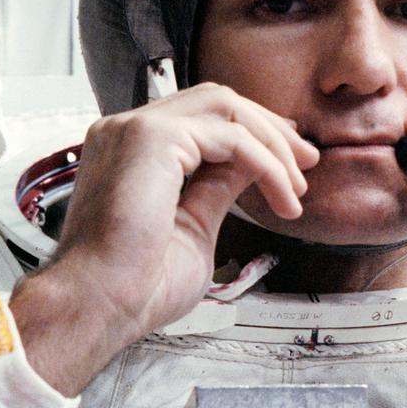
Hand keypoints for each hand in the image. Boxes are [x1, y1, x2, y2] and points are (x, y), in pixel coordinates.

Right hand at [11, 85, 318, 393]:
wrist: (99, 306)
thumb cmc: (134, 285)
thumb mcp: (194, 225)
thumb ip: (217, 188)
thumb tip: (249, 166)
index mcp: (130, 149)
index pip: (200, 117)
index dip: (251, 130)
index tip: (289, 158)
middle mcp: (127, 130)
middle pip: (216, 101)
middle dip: (268, 128)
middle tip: (307, 160)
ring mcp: (136, 128)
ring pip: (227, 109)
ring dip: (272, 144)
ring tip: (298, 185)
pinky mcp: (152, 137)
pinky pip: (231, 137)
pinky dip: (266, 163)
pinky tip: (282, 194)